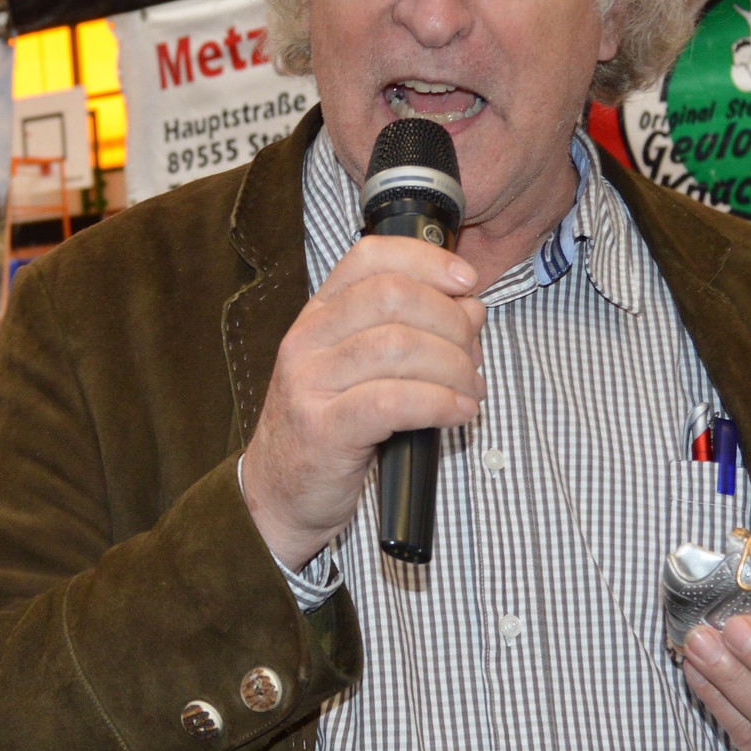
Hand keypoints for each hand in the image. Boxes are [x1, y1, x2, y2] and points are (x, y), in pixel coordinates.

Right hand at [240, 235, 484, 567]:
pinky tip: (458, 412)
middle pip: (394, 297)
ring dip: (454, 367)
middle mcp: (308, 340)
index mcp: (318, 314)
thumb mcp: (362, 369)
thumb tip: (469, 309)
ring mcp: (310, 383)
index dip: (428, 260)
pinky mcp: (324, 430)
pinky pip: (395, 401)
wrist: (279, 494)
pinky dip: (440, 402)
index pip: (371, 256)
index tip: (466, 281)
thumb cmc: (328, 429)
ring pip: (399, 346)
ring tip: (470, 390)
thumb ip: (410, 330)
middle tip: (472, 355)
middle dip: (451, 322)